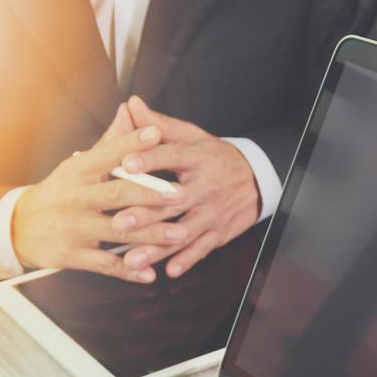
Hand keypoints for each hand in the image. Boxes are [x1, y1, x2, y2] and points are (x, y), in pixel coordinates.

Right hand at [11, 106, 191, 282]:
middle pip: (117, 194)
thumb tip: (131, 111)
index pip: (109, 154)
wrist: (16, 227)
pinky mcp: (72, 255)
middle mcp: (77, 197)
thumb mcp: (79, 165)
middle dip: (151, 195)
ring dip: (150, 234)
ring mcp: (74, 227)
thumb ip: (110, 143)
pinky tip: (149, 273)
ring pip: (117, 230)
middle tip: (180, 195)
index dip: (133, 144)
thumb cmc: (58, 192)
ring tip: (178, 235)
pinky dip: (128, 270)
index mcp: (80, 171)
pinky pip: (105, 265)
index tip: (158, 134)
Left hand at [114, 95, 261, 278]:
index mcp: (196, 158)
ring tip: (133, 257)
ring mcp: (213, 212)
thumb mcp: (192, 136)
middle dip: (146, 214)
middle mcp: (205, 187)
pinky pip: (203, 248)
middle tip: (120, 222)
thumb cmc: (215, 156)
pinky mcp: (219, 232)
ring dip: (158, 247)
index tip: (125, 164)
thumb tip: (131, 105)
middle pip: (173, 201)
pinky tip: (170, 271)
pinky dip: (188, 260)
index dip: (149, 159)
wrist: (256, 178)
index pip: (171, 156)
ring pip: (184, 231)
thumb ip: (159, 125)